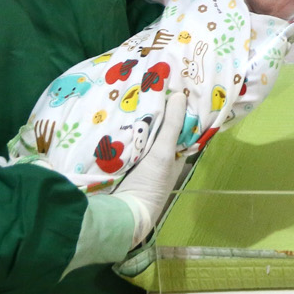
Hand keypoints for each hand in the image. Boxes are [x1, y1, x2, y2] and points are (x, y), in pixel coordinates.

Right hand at [111, 86, 191, 247]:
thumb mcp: (164, 152)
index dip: (175, 108)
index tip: (169, 85)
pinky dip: (120, 129)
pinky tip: (113, 111)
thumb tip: (181, 95)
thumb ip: (172, 126)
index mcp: (174, 154)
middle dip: (151, 110)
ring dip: (134, 118)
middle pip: (157, 127)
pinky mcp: (121, 161)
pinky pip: (122, 140)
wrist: (121, 211)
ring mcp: (138, 158)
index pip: (178, 125)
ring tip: (128, 89)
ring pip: (139, 132)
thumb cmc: (150, 183)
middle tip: (144, 82)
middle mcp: (158, 155)